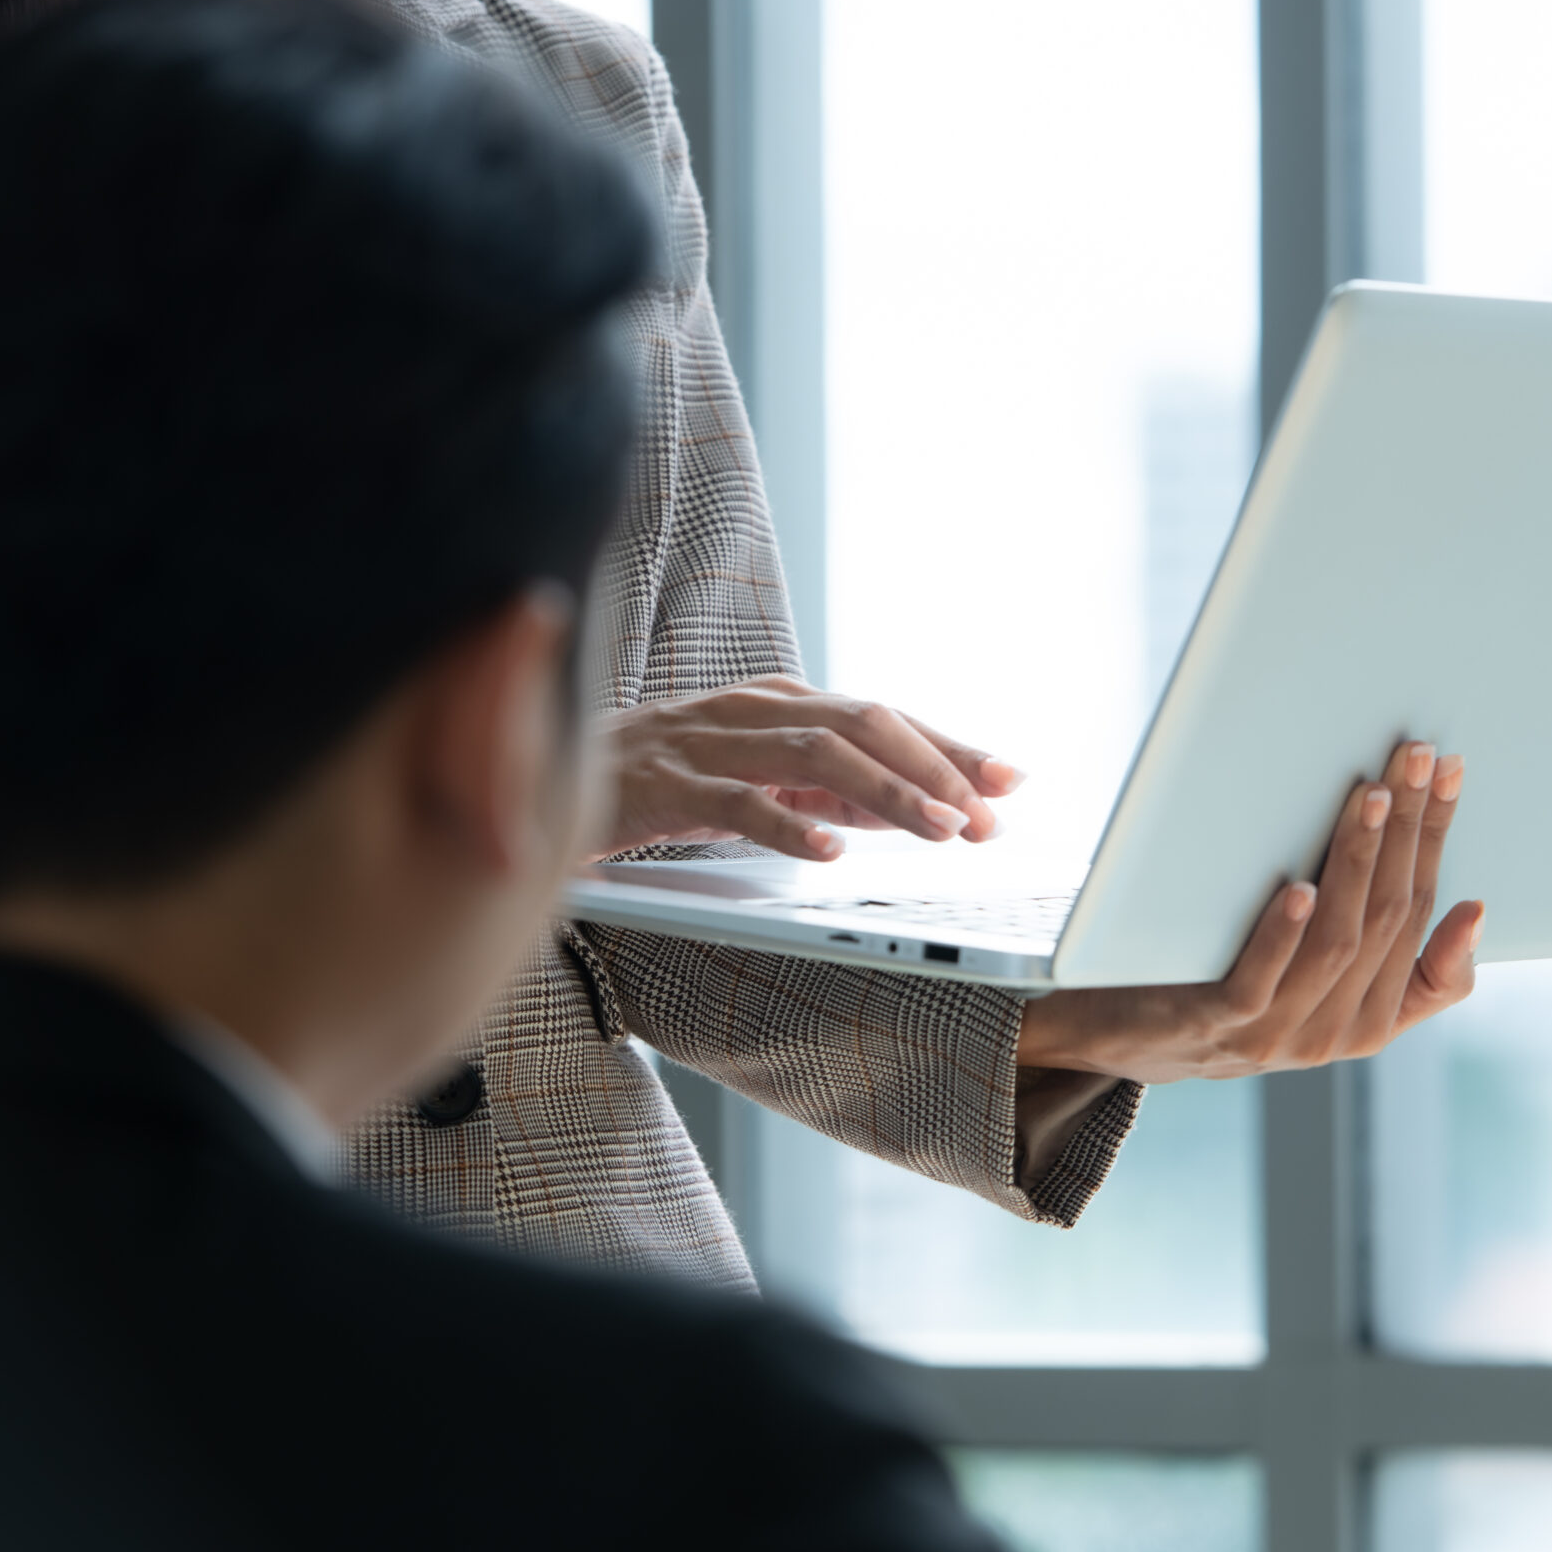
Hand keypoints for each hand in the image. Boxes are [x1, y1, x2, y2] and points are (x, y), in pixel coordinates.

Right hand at [594, 675, 1023, 860]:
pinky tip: (829, 849)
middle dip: (934, 768)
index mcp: (780, 701)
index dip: (951, 746)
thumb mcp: (759, 777)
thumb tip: (912, 807)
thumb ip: (829, 787)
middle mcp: (752, 709)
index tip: (1011, 779)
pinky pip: (735, 801)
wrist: (540, 774)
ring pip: (814, 754)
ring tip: (937, 829)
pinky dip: (788, 823)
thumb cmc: (662, 780)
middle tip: (986, 814)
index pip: (884, 718)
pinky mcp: (664, 782)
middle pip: (862, 724)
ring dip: (886, 793)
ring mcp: (706, 741)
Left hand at [1016, 741, 1481, 1085]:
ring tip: (1369, 800)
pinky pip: (1258, 981)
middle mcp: (1328, 1035)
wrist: (1120, 1039)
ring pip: (1335, 945)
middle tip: (1413, 759)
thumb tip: (1472, 911)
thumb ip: (1402, 965)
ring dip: (1354, 865)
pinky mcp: (1212, 1026)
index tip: (1448, 771)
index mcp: (1369, 1021)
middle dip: (1407, 833)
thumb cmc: (1230, 987)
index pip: (1419, 915)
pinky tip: (1298, 885)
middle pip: (1385, 921)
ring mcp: (1271, 1035)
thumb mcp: (1323, 985)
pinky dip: (1283, 933)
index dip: (1437, 839)